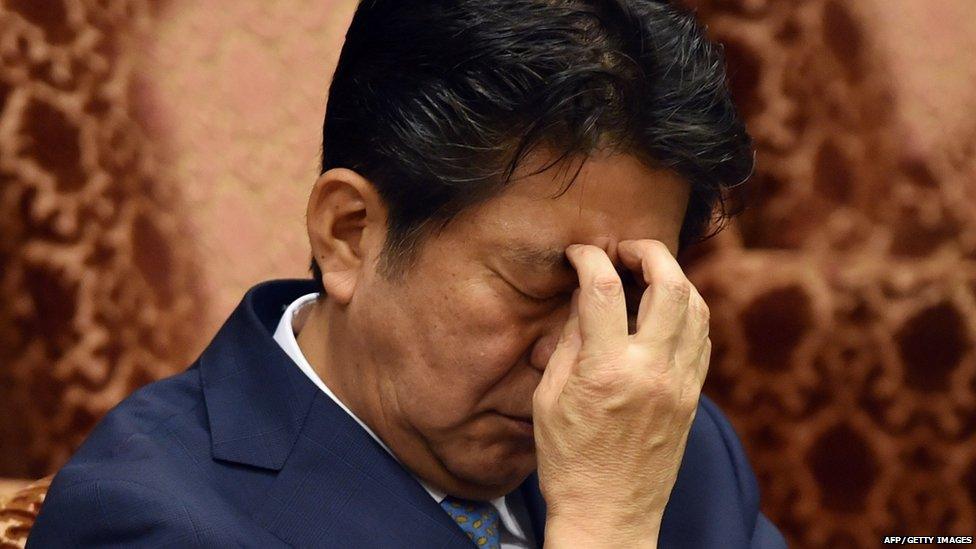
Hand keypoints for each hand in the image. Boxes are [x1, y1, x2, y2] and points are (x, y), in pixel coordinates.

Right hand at [533, 240, 711, 547]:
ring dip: (674, 277)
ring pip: (697, 306)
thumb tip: (583, 297)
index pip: (604, 288)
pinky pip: (702, 338)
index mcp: (607, 371)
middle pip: (670, 283)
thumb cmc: (568, 461)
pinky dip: (686, 311)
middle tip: (625, 249)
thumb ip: (569, 341)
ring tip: (647, 273)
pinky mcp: (693, 397)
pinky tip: (664, 311)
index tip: (578, 253)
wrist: (609, 514)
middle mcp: (652, 370)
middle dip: (647, 251)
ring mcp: (681, 384)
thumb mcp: (548, 398)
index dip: (589, 258)